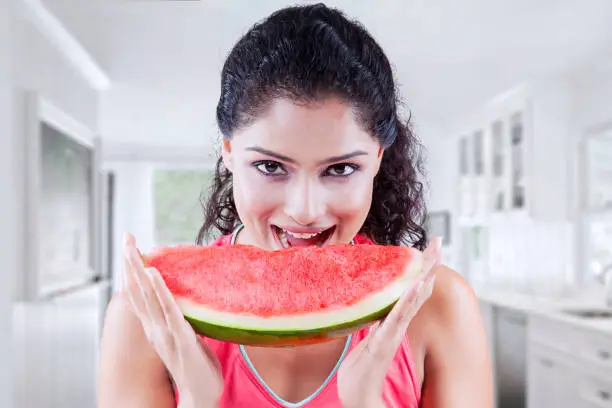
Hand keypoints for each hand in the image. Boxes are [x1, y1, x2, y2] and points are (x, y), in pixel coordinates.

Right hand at [122, 233, 222, 407]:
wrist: (201, 396)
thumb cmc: (196, 367)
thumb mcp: (184, 337)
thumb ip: (179, 319)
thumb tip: (183, 300)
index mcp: (155, 327)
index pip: (139, 294)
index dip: (132, 271)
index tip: (129, 247)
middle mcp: (154, 329)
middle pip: (138, 292)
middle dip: (131, 264)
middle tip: (125, 239)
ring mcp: (165, 334)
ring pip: (149, 299)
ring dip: (140, 273)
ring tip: (134, 251)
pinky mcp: (181, 339)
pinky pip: (169, 311)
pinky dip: (161, 292)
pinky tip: (155, 275)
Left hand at [337, 238, 440, 407]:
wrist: (358, 397)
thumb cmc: (361, 370)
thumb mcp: (370, 338)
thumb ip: (379, 324)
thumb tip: (382, 306)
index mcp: (392, 322)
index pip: (410, 291)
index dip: (421, 271)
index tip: (429, 248)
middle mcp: (396, 327)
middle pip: (416, 292)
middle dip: (427, 268)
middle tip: (438, 244)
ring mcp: (391, 335)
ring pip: (409, 303)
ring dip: (420, 280)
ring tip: (430, 258)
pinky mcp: (382, 345)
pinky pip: (395, 320)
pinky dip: (405, 303)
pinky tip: (413, 288)